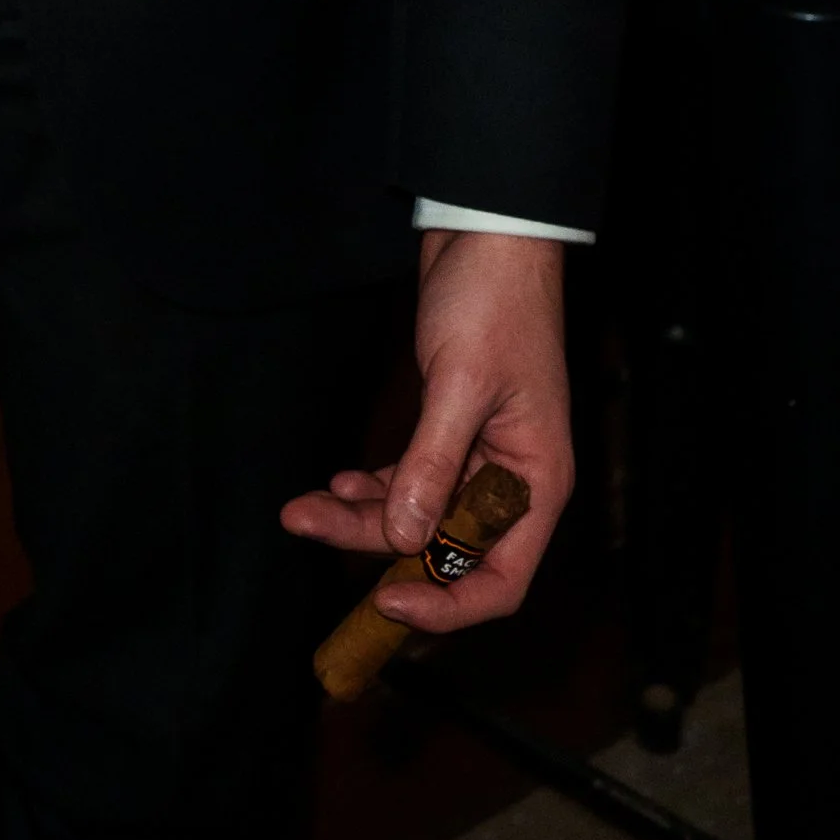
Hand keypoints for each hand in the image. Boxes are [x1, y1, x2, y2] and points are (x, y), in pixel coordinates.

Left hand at [280, 230, 572, 635]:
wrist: (487, 233)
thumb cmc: (492, 302)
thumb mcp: (460, 383)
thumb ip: (431, 463)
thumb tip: (403, 537)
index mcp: (537, 484)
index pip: (500, 581)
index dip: (446, 607)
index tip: (385, 603)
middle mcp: (513, 482)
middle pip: (446, 548)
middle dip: (376, 544)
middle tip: (306, 524)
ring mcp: (481, 457)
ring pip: (420, 514)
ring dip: (364, 515)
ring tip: (302, 506)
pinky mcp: (451, 430)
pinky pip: (413, 480)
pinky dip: (376, 486)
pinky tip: (337, 482)